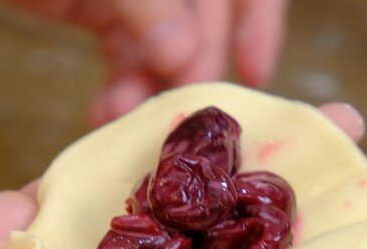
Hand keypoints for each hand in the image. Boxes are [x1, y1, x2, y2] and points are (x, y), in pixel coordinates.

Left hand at [2, 0, 288, 124]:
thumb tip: (184, 57)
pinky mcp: (106, 16)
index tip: (256, 77)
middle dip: (186, 75)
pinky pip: (129, 60)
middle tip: (170, 118)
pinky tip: (105, 113)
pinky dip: (122, 89)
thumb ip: (145, 3)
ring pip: (166, 52)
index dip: (260, 24)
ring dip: (149, 91)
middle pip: (205, 25)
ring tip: (120, 120)